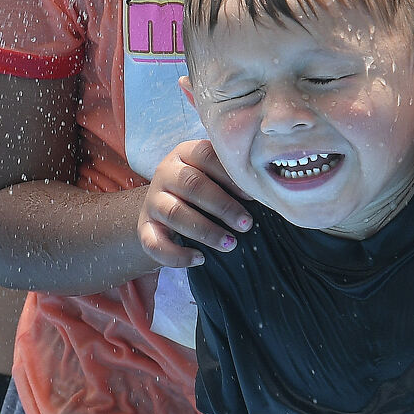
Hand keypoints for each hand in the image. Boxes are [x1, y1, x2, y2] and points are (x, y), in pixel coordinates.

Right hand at [139, 139, 251, 268]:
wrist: (165, 211)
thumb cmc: (202, 190)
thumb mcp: (214, 176)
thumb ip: (233, 176)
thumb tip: (269, 190)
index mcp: (185, 154)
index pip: (206, 156)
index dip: (230, 176)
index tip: (253, 196)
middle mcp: (165, 173)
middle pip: (191, 185)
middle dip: (222, 206)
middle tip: (247, 224)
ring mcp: (152, 201)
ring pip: (174, 213)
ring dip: (205, 230)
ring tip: (231, 244)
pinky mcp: (144, 228)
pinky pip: (154, 243)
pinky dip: (177, 255)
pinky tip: (200, 259)